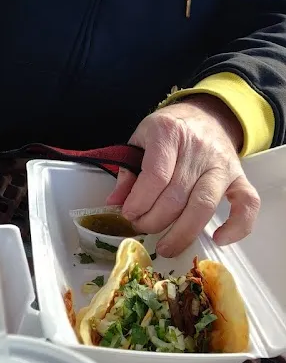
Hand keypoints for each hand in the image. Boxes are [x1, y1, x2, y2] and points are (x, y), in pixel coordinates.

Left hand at [106, 96, 259, 256]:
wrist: (205, 116)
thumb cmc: (169, 130)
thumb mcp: (141, 138)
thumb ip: (127, 169)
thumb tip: (115, 202)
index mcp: (169, 133)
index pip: (155, 175)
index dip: (139, 201)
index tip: (128, 214)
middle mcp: (199, 149)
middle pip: (176, 195)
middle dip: (154, 220)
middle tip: (140, 228)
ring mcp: (222, 164)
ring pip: (204, 206)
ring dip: (182, 232)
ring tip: (165, 246)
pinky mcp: (240, 177)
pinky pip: (247, 204)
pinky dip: (237, 226)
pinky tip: (218, 239)